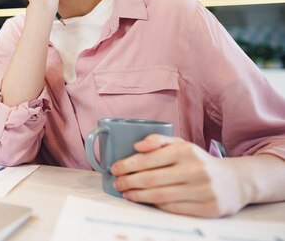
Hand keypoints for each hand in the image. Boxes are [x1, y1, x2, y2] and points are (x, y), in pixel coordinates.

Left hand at [110, 134, 248, 216]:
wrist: (235, 181)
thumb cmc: (200, 162)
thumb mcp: (182, 144)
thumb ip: (158, 140)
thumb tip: (136, 145)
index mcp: (186, 151)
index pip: (148, 159)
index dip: (127, 165)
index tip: (115, 169)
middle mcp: (195, 170)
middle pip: (150, 179)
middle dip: (128, 182)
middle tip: (117, 183)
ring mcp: (203, 191)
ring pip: (160, 196)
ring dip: (138, 196)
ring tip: (126, 193)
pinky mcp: (207, 209)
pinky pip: (173, 208)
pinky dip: (155, 205)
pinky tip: (145, 201)